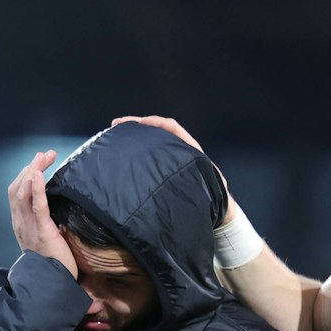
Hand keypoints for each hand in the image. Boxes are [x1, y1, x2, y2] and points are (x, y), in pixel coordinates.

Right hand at [7, 150, 77, 274]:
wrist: (51, 285)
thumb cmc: (53, 265)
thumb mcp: (47, 240)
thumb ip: (48, 225)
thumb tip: (61, 213)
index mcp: (21, 224)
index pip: (17, 193)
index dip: (26, 175)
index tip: (39, 163)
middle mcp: (20, 223)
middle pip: (18, 188)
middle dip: (30, 168)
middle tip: (46, 155)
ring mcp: (28, 227)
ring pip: (23, 192)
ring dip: (34, 171)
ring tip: (44, 158)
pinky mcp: (42, 231)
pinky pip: (37, 206)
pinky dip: (37, 188)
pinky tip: (39, 174)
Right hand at [111, 116, 234, 224]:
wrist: (215, 208)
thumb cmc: (214, 195)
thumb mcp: (208, 182)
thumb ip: (201, 175)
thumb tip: (191, 173)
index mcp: (190, 148)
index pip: (171, 127)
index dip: (155, 122)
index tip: (138, 123)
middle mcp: (178, 150)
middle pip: (156, 131)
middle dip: (136, 125)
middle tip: (116, 124)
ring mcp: (170, 160)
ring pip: (151, 142)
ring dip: (134, 137)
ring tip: (115, 135)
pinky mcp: (164, 170)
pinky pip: (149, 156)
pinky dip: (137, 152)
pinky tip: (124, 154)